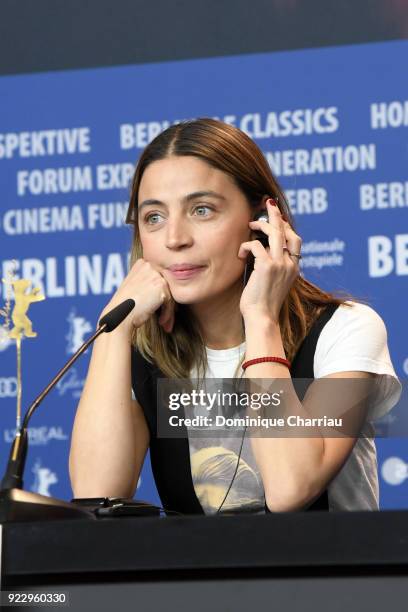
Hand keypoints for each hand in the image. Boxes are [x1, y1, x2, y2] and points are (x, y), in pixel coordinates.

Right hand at [99, 259, 175, 334]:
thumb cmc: (124, 306)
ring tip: (164, 322)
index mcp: (142, 264)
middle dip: (166, 303)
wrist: (119, 316)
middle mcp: (149, 266)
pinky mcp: (161, 286)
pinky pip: (170, 302)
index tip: (160, 307)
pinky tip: (161, 322)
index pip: (159, 279)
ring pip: (170, 294)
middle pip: (166, 286)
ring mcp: (155, 275)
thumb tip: (163, 292)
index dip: (161, 294)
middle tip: (164, 317)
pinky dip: (167, 314)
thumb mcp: (133, 287)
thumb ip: (147, 283)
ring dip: (168, 310)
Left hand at [238, 199, 301, 322]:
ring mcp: (280, 264)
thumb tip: (262, 253)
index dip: (286, 226)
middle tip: (268, 203)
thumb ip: (273, 267)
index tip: (277, 219)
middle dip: (276, 214)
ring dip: (261, 223)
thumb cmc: (263, 303)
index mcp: (294, 268)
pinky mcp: (266, 267)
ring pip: (274, 233)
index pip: (295, 240)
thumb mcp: (273, 282)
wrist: (262, 318)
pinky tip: (241, 254)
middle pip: (286, 231)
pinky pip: (256, 245)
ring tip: (251, 222)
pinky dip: (246, 246)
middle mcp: (290, 264)